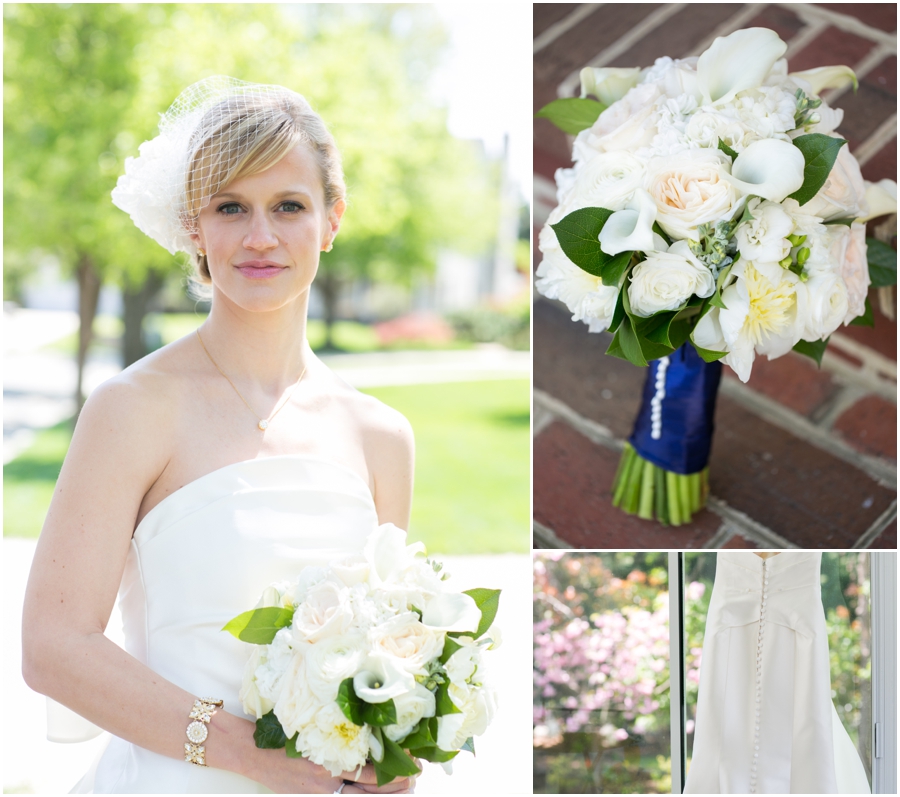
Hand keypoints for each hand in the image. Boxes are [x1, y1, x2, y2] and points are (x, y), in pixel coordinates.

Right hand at [244, 746, 416, 793]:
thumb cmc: (284, 734)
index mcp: (330, 756)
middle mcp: (327, 778)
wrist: (253, 752)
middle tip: (414, 775)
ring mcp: (319, 791)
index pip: (371, 769)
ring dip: (383, 793)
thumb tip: (371, 731)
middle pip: (370, 788)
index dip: (394, 768)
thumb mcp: (315, 729)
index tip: (412, 761)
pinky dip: (360, 795)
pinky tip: (374, 792)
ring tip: (404, 787)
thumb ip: (339, 735)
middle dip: (396, 784)